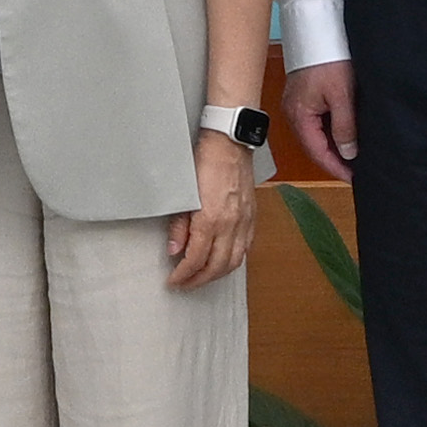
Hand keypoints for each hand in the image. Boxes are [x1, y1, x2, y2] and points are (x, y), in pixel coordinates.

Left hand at [163, 133, 258, 289]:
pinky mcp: (252, 217)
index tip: (173, 281)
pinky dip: (233, 261)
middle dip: (199, 280)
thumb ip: (179, 225)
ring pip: (234, 262)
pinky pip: (245, 248)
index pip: (196, 259)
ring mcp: (244, 222)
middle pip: (217, 267)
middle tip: (184, 285)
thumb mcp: (183, 193)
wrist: (229, 142)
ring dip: (217, 275)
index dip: (183, 275)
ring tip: (202, 278)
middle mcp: (231, 225)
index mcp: (211, 220)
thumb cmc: (204, 161)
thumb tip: (175, 251)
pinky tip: (223, 261)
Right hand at [284, 59, 356, 179]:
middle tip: (357, 170)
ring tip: (354, 154)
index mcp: (299, 116)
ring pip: (316, 134)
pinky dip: (330, 131)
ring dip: (334, 145)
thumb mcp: (342, 95)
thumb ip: (345, 126)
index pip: (317, 152)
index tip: (354, 178)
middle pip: (314, 146)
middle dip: (335, 159)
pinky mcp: (303, 96)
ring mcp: (297, 105)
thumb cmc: (329, 58)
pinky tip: (346, 133)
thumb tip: (348, 153)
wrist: (318, 29)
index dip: (336, 168)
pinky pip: (316, 122)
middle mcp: (294, 113)